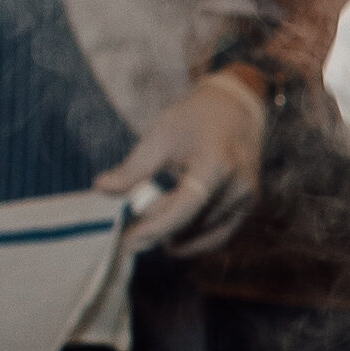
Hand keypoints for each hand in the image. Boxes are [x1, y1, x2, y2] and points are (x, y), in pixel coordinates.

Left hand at [94, 72, 266, 256]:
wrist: (234, 109)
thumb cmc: (195, 119)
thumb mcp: (161, 136)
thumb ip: (134, 168)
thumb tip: (101, 188)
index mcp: (216, 164)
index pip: (185, 207)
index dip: (156, 228)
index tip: (130, 241)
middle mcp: (238, 185)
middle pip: (191, 224)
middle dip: (160, 227)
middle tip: (136, 221)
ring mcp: (246, 198)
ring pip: (203, 235)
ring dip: (176, 235)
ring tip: (156, 218)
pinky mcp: (248, 206)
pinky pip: (218, 236)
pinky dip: (195, 241)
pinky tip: (174, 237)